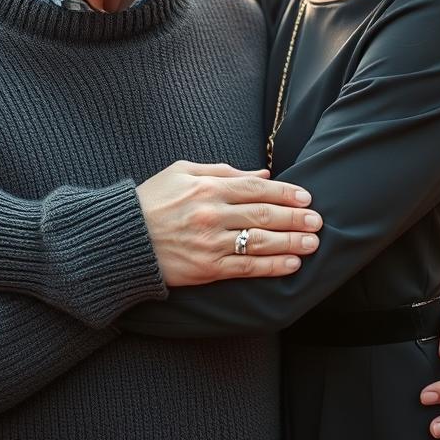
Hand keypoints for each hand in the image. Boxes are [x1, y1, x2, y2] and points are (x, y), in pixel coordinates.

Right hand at [136, 161, 321, 286]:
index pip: (257, 187)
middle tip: (318, 220)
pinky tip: (292, 264)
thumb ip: (223, 171)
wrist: (121, 239)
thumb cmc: (151, 202)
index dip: (286, 192)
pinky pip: (247, 267)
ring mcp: (211, 243)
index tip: (306, 197)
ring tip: (313, 242)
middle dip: (296, 217)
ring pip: (261, 241)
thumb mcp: (181, 173)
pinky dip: (272, 266)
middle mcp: (212, 214)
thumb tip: (262, 174)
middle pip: (265, 214)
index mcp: (208, 187)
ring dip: (291, 242)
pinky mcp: (207, 268)